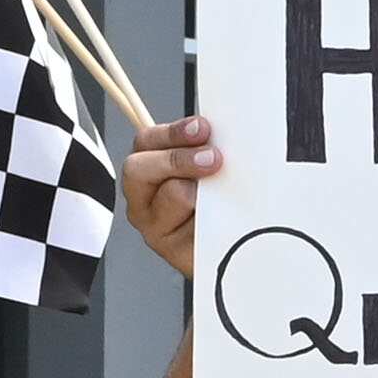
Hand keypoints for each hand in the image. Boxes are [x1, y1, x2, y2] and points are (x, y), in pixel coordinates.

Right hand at [125, 115, 220, 276]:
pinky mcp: (171, 249)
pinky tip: (223, 218)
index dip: (173, 132)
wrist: (237, 250)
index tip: (202, 128)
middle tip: (214, 159)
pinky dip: (211, 219)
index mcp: (151, 168)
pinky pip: (190, 228)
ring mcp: (153, 224)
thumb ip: (207, 150)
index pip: (147, 141)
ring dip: (200, 190)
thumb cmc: (221, 207)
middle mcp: (144, 196)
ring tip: (221, 196)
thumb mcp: (212, 171)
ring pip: (171, 194)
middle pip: (139, 167)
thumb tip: (222, 134)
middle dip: (180, 158)